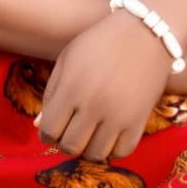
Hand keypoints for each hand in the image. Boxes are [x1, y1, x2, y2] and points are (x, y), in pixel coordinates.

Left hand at [35, 8, 173, 160]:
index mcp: (71, 88)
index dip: (47, 132)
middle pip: (70, 146)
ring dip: (89, 147)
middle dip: (66, 141)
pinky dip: (113, 149)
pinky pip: (122, 152)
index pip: (49, 130)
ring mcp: (118, 116)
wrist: (146, 32)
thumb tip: (40, 126)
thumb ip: (52, 92)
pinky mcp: (139, 120)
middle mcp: (93, 106)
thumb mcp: (69, 58)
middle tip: (71, 130)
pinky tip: (109, 134)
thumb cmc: (101, 42)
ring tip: (91, 133)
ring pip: (95, 154)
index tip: (53, 127)